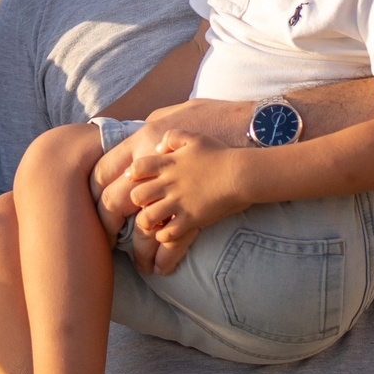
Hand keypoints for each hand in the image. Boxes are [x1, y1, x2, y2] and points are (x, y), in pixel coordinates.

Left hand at [122, 132, 249, 270]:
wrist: (240, 174)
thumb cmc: (220, 154)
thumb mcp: (195, 137)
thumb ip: (173, 137)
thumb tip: (158, 148)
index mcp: (168, 163)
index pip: (136, 168)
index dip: (133, 175)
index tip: (138, 180)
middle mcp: (169, 183)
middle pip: (136, 195)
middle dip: (137, 201)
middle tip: (144, 203)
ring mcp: (179, 202)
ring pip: (147, 218)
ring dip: (147, 221)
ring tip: (153, 222)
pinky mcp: (191, 219)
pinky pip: (167, 233)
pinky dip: (163, 236)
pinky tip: (168, 232)